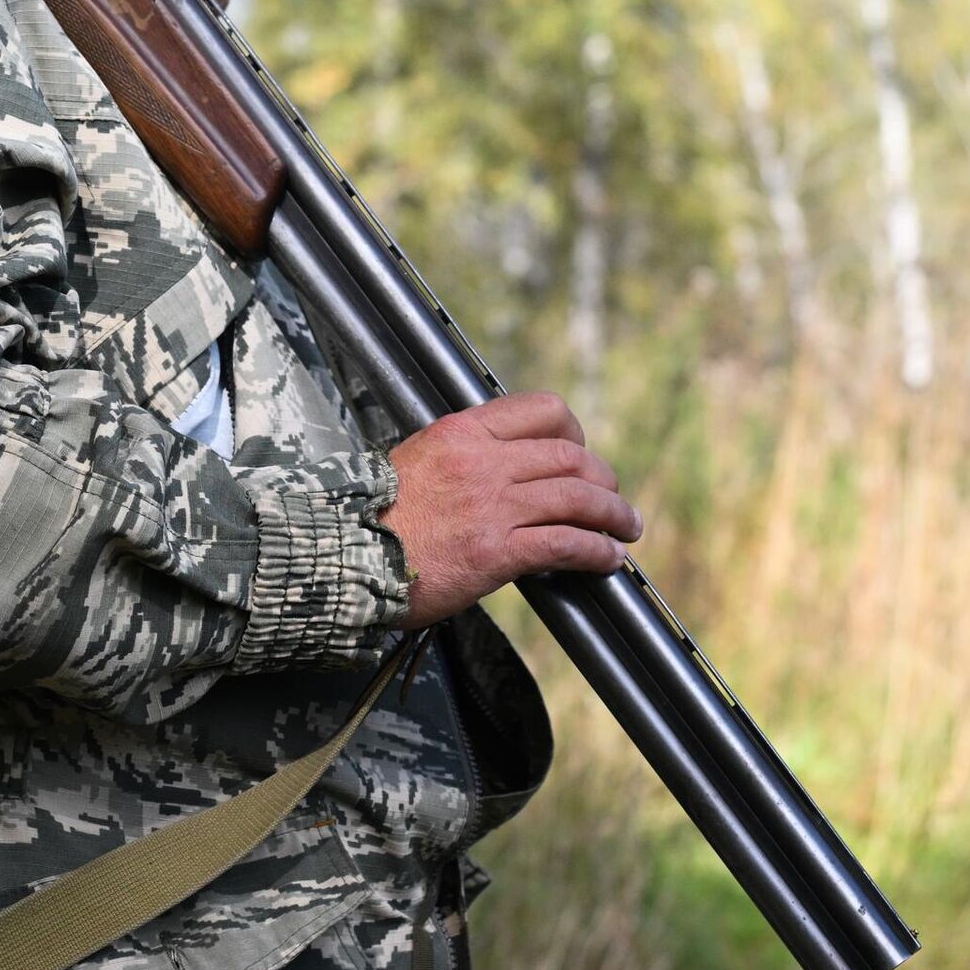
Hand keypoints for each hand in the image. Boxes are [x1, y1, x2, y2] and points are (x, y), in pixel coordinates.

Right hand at [381, 391, 641, 628]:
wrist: (343, 555)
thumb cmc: (372, 517)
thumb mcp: (415, 461)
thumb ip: (459, 458)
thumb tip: (496, 469)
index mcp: (463, 432)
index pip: (540, 410)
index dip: (573, 430)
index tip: (580, 449)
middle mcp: (484, 461)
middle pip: (569, 455)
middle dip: (602, 478)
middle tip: (611, 498)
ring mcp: (493, 505)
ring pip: (578, 498)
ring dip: (613, 514)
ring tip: (626, 527)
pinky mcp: (497, 552)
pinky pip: (566, 544)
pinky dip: (597, 552)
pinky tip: (607, 560)